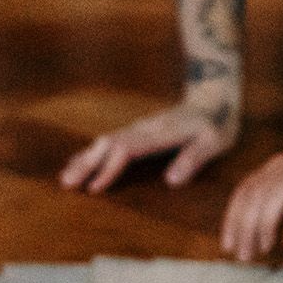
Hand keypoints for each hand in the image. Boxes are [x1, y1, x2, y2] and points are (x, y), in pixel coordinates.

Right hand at [59, 102, 234, 193]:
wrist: (214, 94)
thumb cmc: (217, 122)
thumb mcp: (214, 142)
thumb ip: (193, 159)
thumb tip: (171, 181)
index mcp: (160, 133)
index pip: (127, 150)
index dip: (109, 169)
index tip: (94, 188)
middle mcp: (144, 129)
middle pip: (108, 145)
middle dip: (86, 164)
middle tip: (67, 184)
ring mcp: (139, 128)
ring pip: (105, 142)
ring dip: (85, 159)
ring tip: (66, 177)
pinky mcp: (138, 131)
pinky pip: (110, 142)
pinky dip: (93, 153)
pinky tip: (80, 162)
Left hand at [219, 113, 282, 260]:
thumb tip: (263, 224)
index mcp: (277, 166)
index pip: (244, 191)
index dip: (232, 218)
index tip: (228, 244)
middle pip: (253, 197)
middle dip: (243, 228)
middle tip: (242, 255)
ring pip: (273, 198)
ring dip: (263, 227)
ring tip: (262, 250)